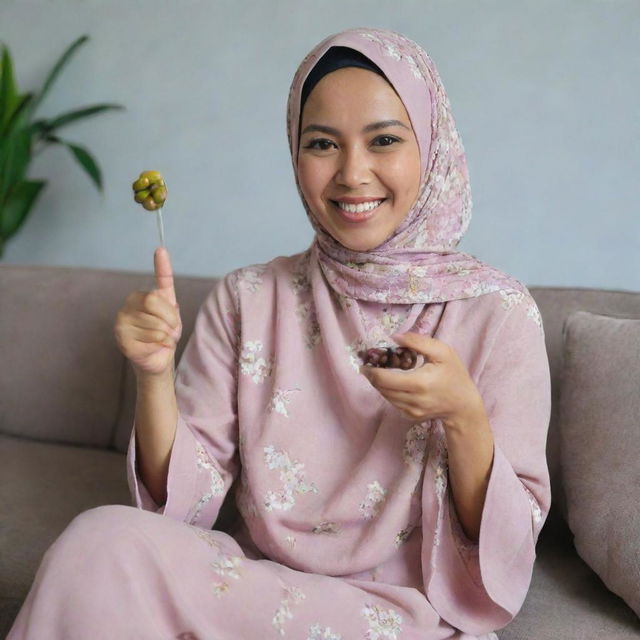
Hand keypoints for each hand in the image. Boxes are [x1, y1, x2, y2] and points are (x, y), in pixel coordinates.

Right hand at [114, 247, 182, 376]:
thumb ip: (168, 296)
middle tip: (172, 329)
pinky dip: (161, 344)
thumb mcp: (171, 314)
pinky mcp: (122, 339)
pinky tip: (155, 346)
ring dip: (167, 335)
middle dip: (170, 318)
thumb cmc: (165, 333)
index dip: (162, 266)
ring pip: (156, 324)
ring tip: (163, 339)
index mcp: (141, 297)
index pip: (158, 283)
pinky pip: (152, 338)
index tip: (161, 250)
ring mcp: (122, 322)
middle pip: (154, 301)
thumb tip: (160, 253)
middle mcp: (128, 305)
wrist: (159, 359)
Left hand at [359, 332, 484, 429]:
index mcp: (419, 383)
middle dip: (372, 376)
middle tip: (370, 364)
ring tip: (381, 371)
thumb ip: (417, 342)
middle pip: (381, 388)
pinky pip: (392, 402)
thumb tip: (394, 337)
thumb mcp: (442, 351)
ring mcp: (411, 410)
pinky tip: (395, 382)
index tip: (365, 362)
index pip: (384, 379)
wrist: (464, 405)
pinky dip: (389, 391)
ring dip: (380, 383)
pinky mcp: (410, 416)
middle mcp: (413, 400)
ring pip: (385, 395)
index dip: (371, 371)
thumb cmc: (454, 374)